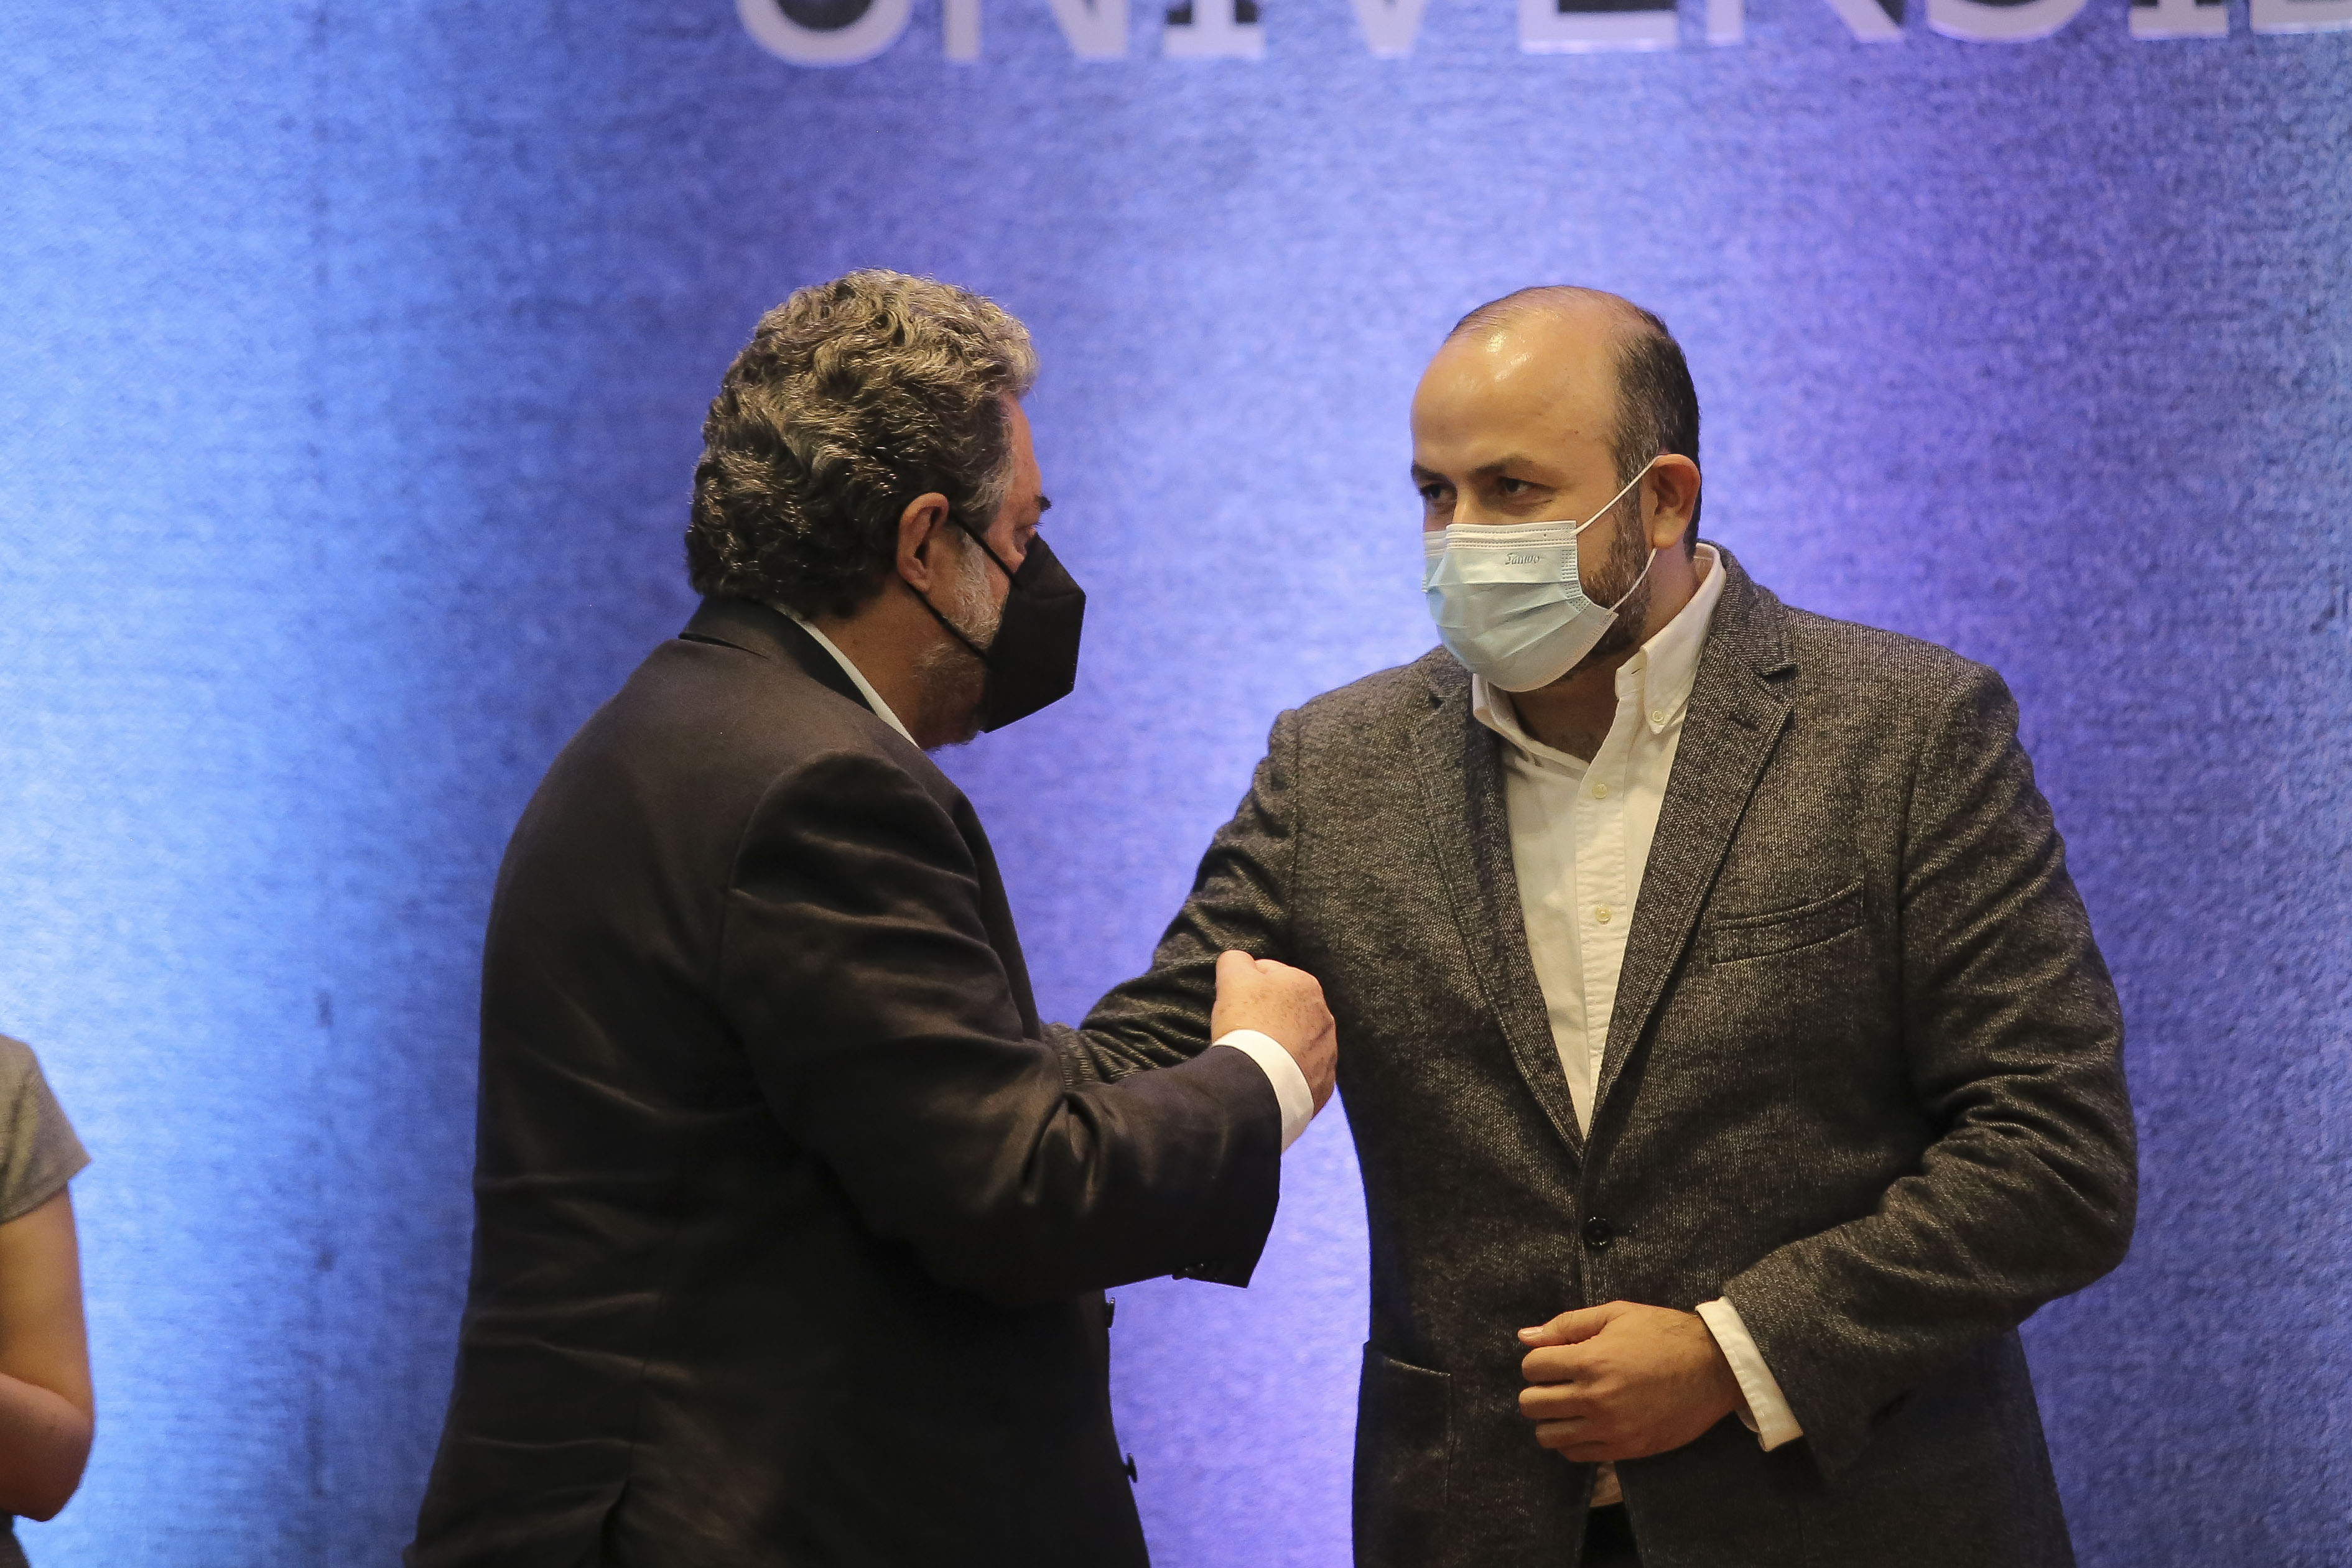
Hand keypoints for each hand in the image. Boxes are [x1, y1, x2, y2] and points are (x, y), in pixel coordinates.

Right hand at [1209, 949, 1336, 1111]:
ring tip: (1256, 1054)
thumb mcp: (1232, 978)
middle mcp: (1325, 1015)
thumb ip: (1236, 960)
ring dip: (1280, 1042)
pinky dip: (1288, 1070)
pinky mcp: (1324, 1082)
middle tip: (1243, 1029)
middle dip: (1267, 1014)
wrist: (1260, 1082)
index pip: (1269, 974)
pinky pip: (1302, 1070)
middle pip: (1285, 1008)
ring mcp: (1328, 1051)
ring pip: (1297, 1039)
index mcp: (1306, 985)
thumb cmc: (1246, 1022)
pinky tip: (1270, 1074)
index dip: (1245, 985)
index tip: (1233, 1003)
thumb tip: (1241, 961)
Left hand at [1516, 1301, 1740, 1462]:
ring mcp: (1610, 1429)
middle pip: (1531, 1404)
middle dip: (1538, 1389)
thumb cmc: (1664, 1334)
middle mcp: (1595, 1399)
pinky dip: (1571, 1439)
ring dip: (1551, 1418)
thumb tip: (1525, 1336)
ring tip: (1569, 1404)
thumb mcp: (1616, 1314)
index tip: (1555, 1358)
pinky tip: (1585, 1423)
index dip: (1539, 1359)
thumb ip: (1567, 1324)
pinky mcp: (1625, 1449)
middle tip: (1558, 1382)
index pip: (1531, 1367)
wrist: (1715, 1368)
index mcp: (1590, 1361)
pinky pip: (1575, 1454)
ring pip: (1547, 1435)